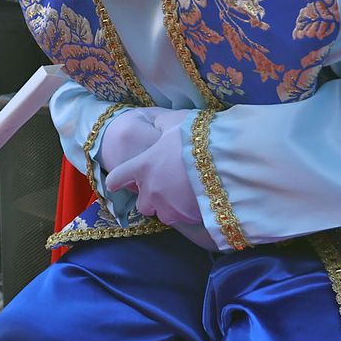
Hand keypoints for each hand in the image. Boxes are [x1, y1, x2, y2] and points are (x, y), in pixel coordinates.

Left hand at [100, 108, 198, 224]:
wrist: (224, 160)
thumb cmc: (195, 137)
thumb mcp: (173, 122)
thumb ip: (160, 125)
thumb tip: (157, 125)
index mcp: (142, 167)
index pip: (116, 179)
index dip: (117, 180)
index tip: (118, 182)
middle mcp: (150, 190)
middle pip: (141, 205)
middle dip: (150, 199)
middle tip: (164, 187)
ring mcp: (168, 207)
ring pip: (162, 214)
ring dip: (168, 207)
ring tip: (183, 195)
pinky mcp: (186, 218)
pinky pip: (183, 219)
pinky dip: (187, 212)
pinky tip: (198, 199)